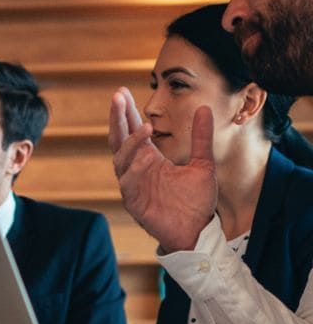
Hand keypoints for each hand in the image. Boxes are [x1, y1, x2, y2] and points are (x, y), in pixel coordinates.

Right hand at [108, 87, 215, 251]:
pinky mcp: (133, 201)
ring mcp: (132, 185)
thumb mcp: (203, 164)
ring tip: (146, 127)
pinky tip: (145, 157)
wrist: (197, 231)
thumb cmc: (196, 202)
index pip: (132, 131)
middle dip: (118, 118)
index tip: (122, 92)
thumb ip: (201, 138)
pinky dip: (135, 169)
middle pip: (119, 139)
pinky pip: (128, 182)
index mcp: (149, 159)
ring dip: (131, 142)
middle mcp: (136, 169)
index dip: (126, 112)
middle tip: (118, 97)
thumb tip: (204, 109)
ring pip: (121, 159)